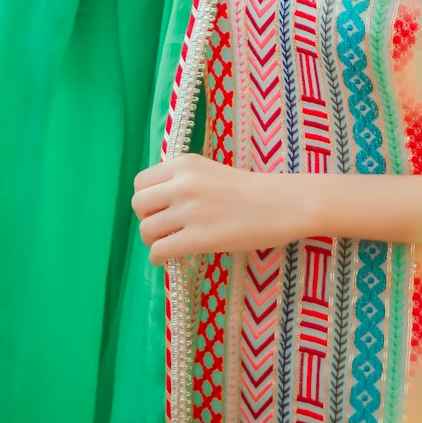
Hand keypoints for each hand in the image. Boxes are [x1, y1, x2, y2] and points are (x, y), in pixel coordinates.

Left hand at [131, 154, 305, 262]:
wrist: (283, 203)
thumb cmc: (251, 189)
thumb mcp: (211, 172)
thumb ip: (183, 181)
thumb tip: (156, 204)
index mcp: (185, 163)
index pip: (141, 182)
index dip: (147, 199)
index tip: (161, 208)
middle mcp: (183, 183)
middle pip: (138, 205)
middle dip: (147, 219)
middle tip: (165, 227)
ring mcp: (191, 211)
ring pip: (146, 231)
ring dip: (154, 241)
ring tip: (171, 243)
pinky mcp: (199, 238)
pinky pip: (159, 251)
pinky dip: (160, 258)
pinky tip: (172, 257)